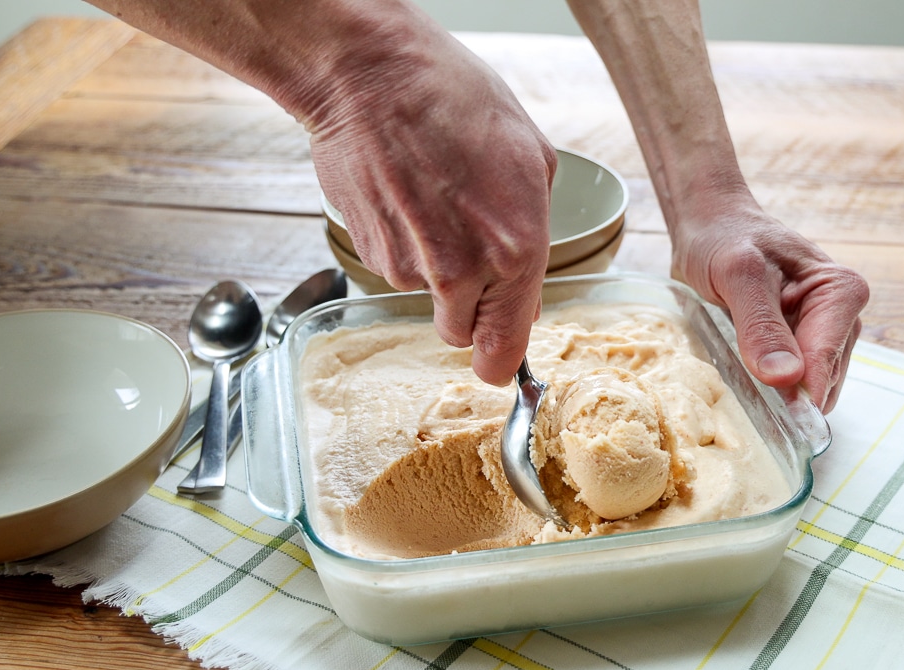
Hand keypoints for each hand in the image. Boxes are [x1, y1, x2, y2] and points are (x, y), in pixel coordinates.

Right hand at [75, 0, 555, 385]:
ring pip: (426, 299)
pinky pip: (395, 270)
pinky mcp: (368, 253)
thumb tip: (526, 292)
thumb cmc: (453, 99)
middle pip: (460, 335)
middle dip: (467, 308)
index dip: (500, 361)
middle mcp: (461, 270)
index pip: (504, 350)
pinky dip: (401, 245)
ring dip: (431, 267)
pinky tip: (405, 196)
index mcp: (515, 250)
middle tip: (464, 251)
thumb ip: (535, 235)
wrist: (369, 75)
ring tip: (433, 200)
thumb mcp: (529, 157)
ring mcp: (408, 266)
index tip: (498, 361)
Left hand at [672, 202, 868, 412]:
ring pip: (808, 387)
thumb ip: (760, 324)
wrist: (710, 226)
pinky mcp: (800, 346)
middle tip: (744, 389)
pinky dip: (770, 388)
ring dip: (777, 393)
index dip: (797, 388)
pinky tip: (746, 376)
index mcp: (841, 291)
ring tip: (741, 374)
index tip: (770, 410)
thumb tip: (787, 379)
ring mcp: (823, 333)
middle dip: (787, 393)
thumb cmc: (723, 239)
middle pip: (822, 379)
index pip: (826, 358)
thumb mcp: (737, 275)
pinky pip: (793, 383)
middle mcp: (842, 315)